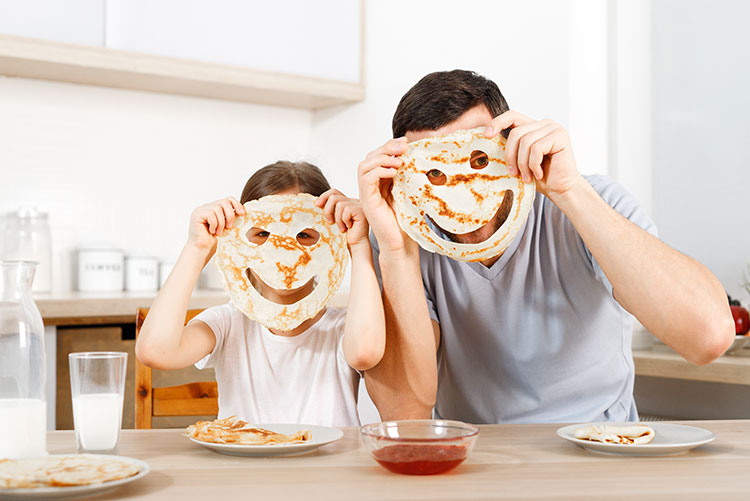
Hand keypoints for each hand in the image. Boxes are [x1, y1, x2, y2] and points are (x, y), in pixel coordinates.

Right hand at [187, 197, 244, 252]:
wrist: (202, 251)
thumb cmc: (214, 241)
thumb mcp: (227, 227)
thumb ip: (232, 217)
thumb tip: (243, 212)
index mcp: (215, 208)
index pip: (228, 199)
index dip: (237, 204)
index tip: (242, 214)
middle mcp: (207, 207)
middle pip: (224, 201)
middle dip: (229, 215)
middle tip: (229, 227)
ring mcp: (201, 210)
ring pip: (217, 208)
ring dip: (221, 222)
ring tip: (219, 232)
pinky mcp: (196, 214)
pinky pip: (210, 214)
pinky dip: (214, 224)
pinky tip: (211, 231)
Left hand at [316, 189, 368, 247]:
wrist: (355, 245)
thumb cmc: (344, 234)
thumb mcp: (333, 219)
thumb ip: (328, 209)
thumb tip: (316, 202)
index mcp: (347, 201)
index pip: (334, 191)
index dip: (324, 196)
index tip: (316, 205)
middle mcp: (353, 201)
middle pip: (334, 197)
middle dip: (328, 210)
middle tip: (330, 222)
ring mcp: (358, 205)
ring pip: (339, 205)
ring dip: (337, 219)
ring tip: (341, 228)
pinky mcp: (361, 210)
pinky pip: (347, 210)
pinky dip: (344, 220)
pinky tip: (348, 227)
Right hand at [357, 137, 412, 253]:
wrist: (401, 242)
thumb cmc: (407, 221)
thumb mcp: (410, 192)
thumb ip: (409, 175)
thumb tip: (418, 156)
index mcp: (381, 182)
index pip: (379, 156)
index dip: (390, 146)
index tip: (406, 142)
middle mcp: (371, 186)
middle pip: (371, 157)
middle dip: (387, 147)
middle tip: (403, 145)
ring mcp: (367, 193)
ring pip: (365, 165)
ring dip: (382, 157)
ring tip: (399, 159)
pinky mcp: (367, 200)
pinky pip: (366, 178)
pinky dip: (379, 170)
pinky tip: (394, 171)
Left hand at [485, 111, 583, 201]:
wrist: (560, 189)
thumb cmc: (539, 176)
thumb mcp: (519, 159)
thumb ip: (510, 147)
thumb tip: (486, 139)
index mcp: (533, 126)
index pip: (512, 116)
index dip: (497, 122)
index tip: (486, 136)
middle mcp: (544, 124)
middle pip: (516, 133)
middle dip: (511, 156)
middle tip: (514, 173)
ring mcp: (554, 128)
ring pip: (525, 142)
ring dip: (523, 163)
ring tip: (527, 176)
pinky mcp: (560, 136)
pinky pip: (536, 149)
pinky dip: (534, 165)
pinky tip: (539, 173)